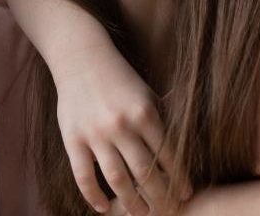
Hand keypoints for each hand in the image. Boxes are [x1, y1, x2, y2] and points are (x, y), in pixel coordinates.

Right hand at [54, 44, 185, 214]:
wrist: (81, 58)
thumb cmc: (119, 78)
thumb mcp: (147, 93)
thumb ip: (162, 119)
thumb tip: (182, 149)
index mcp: (145, 113)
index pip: (167, 155)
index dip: (179, 178)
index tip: (186, 193)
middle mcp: (121, 125)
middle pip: (145, 173)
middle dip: (160, 196)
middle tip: (167, 210)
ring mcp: (96, 134)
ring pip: (117, 179)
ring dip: (131, 203)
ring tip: (141, 214)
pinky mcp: (73, 139)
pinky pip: (83, 175)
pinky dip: (93, 195)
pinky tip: (103, 207)